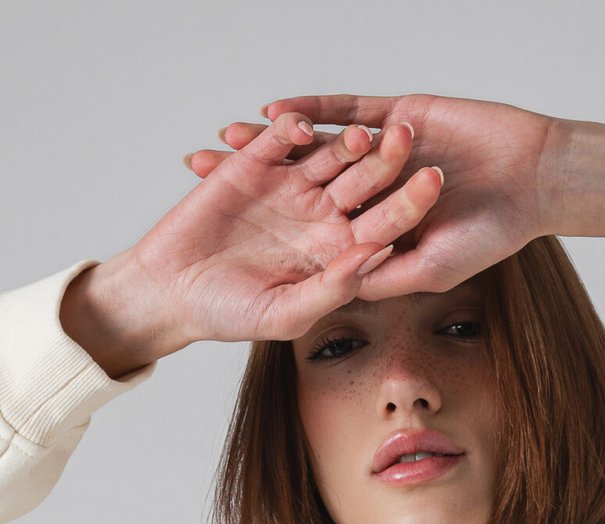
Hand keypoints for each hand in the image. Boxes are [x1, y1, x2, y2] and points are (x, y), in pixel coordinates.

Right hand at [125, 109, 444, 346]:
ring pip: (326, 155)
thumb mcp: (286, 312)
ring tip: (361, 133)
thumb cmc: (230, 314)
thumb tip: (375, 254)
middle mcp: (321, 214)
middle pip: (364, 182)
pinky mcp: (256, 161)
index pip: (383, 224)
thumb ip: (333, 288)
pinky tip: (300, 127)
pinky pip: (278, 139)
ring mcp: (291, 185)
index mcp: (338, 250)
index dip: (408, 205)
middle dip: (386, 160)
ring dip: (344, 142)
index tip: (432, 185)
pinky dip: (288, 129)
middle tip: (409, 138)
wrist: (172, 290)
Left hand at [188, 92, 565, 297]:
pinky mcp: (395, 116)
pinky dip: (311, 109)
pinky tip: (272, 110)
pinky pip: (344, 111)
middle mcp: (371, 189)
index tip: (223, 240)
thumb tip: (329, 293)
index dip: (268, 234)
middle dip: (253, 183)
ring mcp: (381, 151)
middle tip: (202, 177)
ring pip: (314, 146)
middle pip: (299, 186)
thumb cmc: (489, 234)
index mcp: (375, 228)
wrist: (531, 178)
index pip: (310, 231)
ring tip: (225, 139)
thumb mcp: (426, 269)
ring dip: (272, 144)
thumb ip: (377, 275)